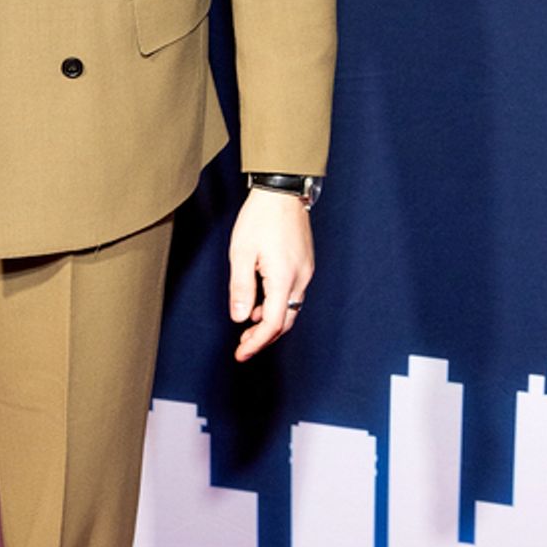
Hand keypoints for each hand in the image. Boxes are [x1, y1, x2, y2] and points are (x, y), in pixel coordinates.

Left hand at [227, 185, 313, 359]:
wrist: (282, 191)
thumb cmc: (260, 218)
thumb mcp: (241, 253)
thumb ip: (241, 288)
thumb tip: (241, 318)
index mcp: (284, 278)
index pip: (273, 324)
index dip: (257, 343)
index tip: (240, 354)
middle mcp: (300, 278)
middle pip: (286, 321)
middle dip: (264, 338)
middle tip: (242, 346)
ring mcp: (305, 271)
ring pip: (291, 308)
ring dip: (270, 321)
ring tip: (247, 326)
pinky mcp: (305, 263)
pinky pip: (293, 293)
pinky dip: (277, 305)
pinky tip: (261, 302)